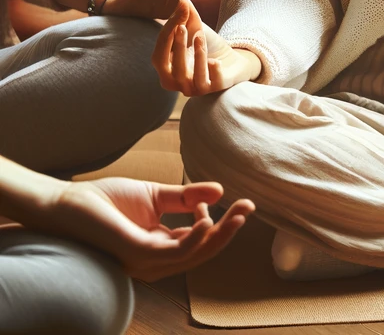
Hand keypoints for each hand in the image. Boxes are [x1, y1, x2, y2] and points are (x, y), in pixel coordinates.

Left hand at [35, 176, 253, 281]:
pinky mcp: (136, 253)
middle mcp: (154, 260)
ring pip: (192, 256)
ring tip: (238, 213)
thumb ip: (186, 198)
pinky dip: (195, 240)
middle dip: (228, 232)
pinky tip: (208, 222)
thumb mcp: (155, 196)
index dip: (217, 222)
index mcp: (159, 247)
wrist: (66, 204)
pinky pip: (173, 253)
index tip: (222, 197)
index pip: (197, 242)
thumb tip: (219, 192)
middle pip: (201, 253)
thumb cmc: (105, 202)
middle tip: (248, 208)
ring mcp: (145, 260)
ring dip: (219, 236)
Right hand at [152, 0, 260, 95]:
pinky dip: (211, 71)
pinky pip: (210, 83)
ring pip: (189, 76)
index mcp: (166, 68)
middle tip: (181, 27)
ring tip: (200, 35)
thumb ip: (187, 16)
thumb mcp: (196, 29)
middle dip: (175, 46)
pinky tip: (215, 61)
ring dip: (195, 54)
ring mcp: (194, 88)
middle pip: (169, 68)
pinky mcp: (213, 89)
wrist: (233, 61)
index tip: (179, 12)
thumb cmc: (207, 46)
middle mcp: (176, 82)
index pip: (159, 52)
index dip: (167, 32)